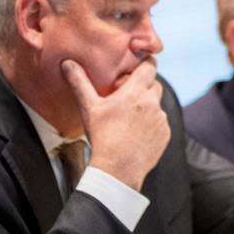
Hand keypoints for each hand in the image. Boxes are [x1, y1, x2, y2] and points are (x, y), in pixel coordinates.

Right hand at [62, 58, 169, 190]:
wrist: (118, 170)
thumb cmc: (102, 137)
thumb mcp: (89, 108)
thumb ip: (80, 83)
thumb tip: (68, 63)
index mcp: (136, 92)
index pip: (150, 66)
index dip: (146, 63)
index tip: (140, 65)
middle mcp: (152, 102)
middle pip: (153, 84)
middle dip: (143, 87)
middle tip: (128, 96)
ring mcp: (161, 119)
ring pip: (156, 105)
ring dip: (147, 107)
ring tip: (128, 120)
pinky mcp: (165, 134)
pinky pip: (160, 123)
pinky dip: (151, 125)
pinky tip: (136, 134)